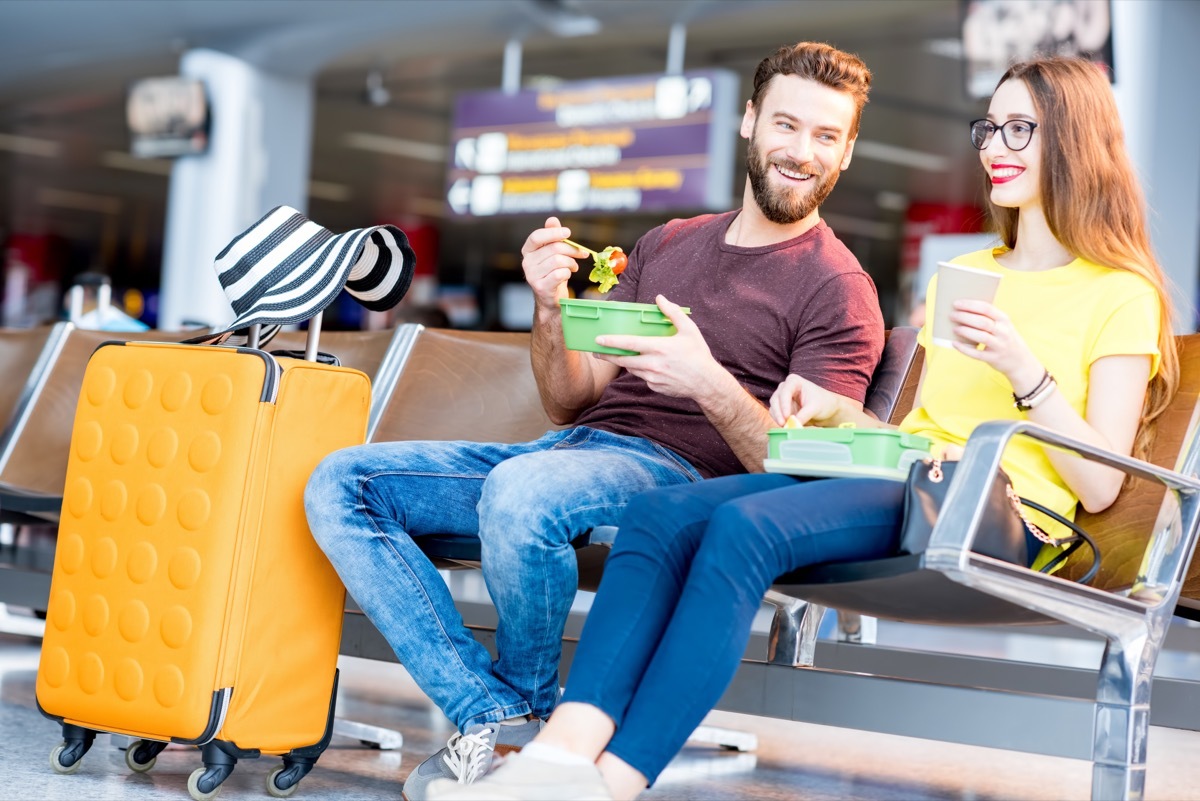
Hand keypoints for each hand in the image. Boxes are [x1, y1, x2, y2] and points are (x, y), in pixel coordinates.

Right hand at [521, 216, 587, 309]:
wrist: (551, 298)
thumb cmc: (553, 272)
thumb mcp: (553, 253)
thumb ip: (552, 236)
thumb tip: (552, 220)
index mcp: (528, 251)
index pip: (536, 237)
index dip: (553, 233)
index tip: (568, 232)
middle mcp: (526, 262)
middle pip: (553, 248)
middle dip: (571, 250)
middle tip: (581, 253)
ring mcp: (532, 276)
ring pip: (558, 261)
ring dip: (571, 263)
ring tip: (573, 267)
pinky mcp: (541, 287)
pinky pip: (560, 274)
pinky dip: (568, 273)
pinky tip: (567, 275)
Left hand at [594, 295, 724, 399]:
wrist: (706, 383)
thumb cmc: (698, 354)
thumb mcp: (689, 330)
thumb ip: (672, 312)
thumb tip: (660, 298)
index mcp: (658, 348)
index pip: (629, 344)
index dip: (612, 341)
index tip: (598, 339)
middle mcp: (652, 364)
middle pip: (623, 360)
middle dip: (608, 355)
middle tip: (597, 352)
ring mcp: (653, 378)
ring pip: (632, 369)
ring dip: (624, 362)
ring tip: (618, 355)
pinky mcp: (655, 387)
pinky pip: (643, 378)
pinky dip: (641, 371)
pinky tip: (646, 366)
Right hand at [768, 374, 844, 426]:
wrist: (828, 410)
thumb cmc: (824, 403)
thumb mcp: (815, 408)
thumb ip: (803, 415)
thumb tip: (792, 424)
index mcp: (794, 381)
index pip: (785, 392)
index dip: (784, 404)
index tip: (787, 416)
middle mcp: (785, 388)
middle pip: (776, 399)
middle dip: (778, 412)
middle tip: (783, 424)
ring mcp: (782, 398)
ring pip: (773, 408)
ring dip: (777, 418)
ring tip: (786, 427)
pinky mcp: (782, 409)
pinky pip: (775, 415)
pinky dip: (778, 421)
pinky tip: (785, 426)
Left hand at [950, 300, 1044, 394]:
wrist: (1021, 361)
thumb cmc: (1006, 339)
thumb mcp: (1003, 326)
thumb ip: (988, 318)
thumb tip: (963, 310)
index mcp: (1004, 320)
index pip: (986, 308)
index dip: (970, 305)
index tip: (956, 303)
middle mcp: (1003, 332)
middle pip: (982, 322)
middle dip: (964, 317)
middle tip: (951, 315)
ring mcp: (999, 346)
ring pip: (981, 336)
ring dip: (965, 331)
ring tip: (954, 328)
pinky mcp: (993, 358)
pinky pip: (977, 353)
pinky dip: (964, 348)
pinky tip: (955, 344)